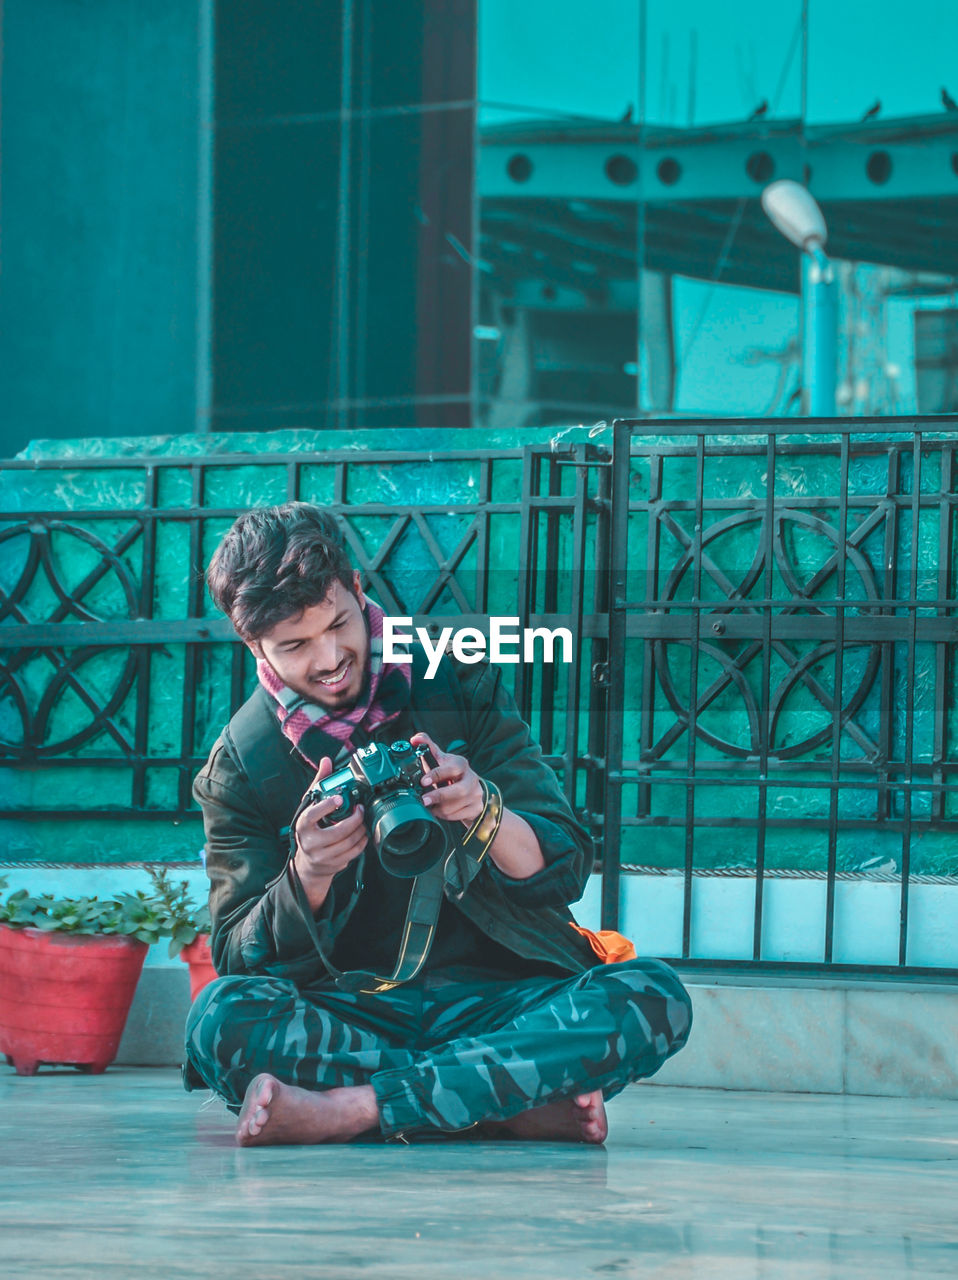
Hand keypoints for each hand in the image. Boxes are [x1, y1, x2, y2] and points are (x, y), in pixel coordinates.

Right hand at [293, 757, 367, 886]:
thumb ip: (319, 784)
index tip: (339, 799)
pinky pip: (353, 853)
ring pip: (348, 843)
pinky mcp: (332, 865)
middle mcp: (310, 842)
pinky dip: (361, 843)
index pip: (312, 815)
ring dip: (360, 831)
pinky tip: (362, 835)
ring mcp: (322, 855)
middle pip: (338, 832)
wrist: (308, 863)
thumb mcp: (310, 806)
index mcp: (303, 825)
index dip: (326, 807)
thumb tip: (326, 761)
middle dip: (355, 819)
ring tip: (363, 822)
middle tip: (360, 810)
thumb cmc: (310, 830)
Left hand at [410, 731, 483, 824]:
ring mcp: (476, 794)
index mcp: (461, 764)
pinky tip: (440, 810)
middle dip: (439, 796)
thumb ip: (428, 747)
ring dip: (439, 808)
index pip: (452, 768)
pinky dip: (445, 815)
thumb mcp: (441, 760)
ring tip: (430, 805)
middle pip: (459, 790)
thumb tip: (415, 739)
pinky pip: (457, 816)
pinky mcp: (476, 808)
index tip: (423, 781)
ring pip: (455, 806)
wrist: (470, 790)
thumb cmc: (451, 773)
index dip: (437, 774)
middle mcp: (472, 778)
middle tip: (424, 800)